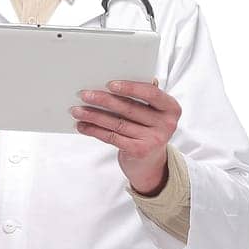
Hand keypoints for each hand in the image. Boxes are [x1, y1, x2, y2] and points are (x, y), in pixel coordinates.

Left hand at [70, 77, 179, 192]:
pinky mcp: (139, 151)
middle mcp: (166, 124)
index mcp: (171, 108)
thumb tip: (113, 84)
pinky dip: (95, 131)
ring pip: (117, 123)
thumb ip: (141, 98)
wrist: (151, 164)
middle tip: (84, 94)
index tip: (110, 84)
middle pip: (129, 108)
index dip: (130, 87)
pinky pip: (112, 137)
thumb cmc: (148, 131)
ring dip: (94, 116)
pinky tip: (83, 126)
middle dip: (103, 100)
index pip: (151, 93)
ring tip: (77, 111)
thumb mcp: (152, 113)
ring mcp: (153, 139)